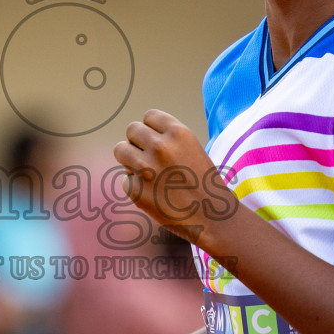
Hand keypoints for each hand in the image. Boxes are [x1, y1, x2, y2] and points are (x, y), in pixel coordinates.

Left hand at [114, 109, 235, 249]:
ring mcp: (146, 168)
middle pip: (132, 130)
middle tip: (150, 158)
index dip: (151, 129)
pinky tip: (154, 195)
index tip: (157, 142)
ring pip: (120, 150)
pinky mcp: (136, 190)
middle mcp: (160, 146)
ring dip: (129, 160)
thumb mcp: (192, 150)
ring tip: (147, 173)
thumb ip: (167, 140)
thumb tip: (137, 137)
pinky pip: (125, 180)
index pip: (149, 116)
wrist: (213, 218)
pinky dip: (135, 187)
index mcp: (178, 133)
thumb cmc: (204, 184)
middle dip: (138, 142)